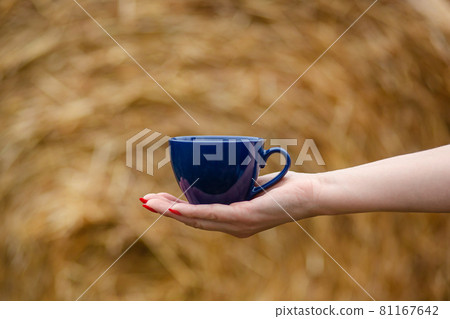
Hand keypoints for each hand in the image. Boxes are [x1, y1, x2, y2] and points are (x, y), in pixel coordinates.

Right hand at [141, 172, 321, 237]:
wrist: (312, 194)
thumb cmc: (286, 187)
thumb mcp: (255, 183)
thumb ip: (239, 180)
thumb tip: (225, 164)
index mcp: (233, 220)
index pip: (198, 216)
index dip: (175, 208)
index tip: (157, 198)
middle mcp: (233, 227)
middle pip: (192, 219)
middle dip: (165, 210)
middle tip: (144, 201)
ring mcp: (238, 225)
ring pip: (197, 218)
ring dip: (170, 211)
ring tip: (150, 203)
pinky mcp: (245, 218)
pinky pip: (213, 214)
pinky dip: (191, 211)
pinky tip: (173, 207)